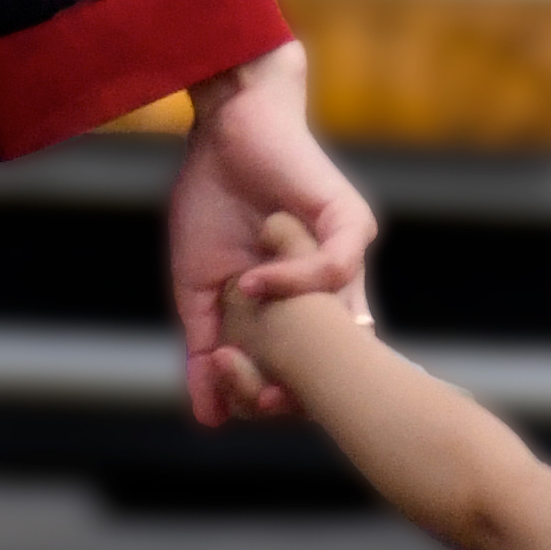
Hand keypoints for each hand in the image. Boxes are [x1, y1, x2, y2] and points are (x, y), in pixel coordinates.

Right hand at [164, 44, 368, 425]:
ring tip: (241, 344)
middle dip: (292, 391)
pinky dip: (292, 283)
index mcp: (301, 313)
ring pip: (342, 329)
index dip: (277, 402)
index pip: (307, 378)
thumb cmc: (213, 202)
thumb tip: (208, 420)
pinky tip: (252, 283)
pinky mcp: (351, 222)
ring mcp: (347, 259)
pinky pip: (335, 269)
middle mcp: (334, 294)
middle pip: (333, 365)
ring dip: (290, 346)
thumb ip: (205, 350)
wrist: (223, 129)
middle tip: (248, 392)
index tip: (236, 406)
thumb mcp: (199, 290)